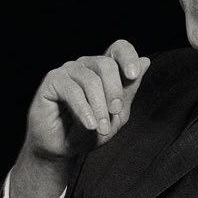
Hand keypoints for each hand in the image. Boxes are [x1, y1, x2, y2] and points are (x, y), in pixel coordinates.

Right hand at [23, 39, 150, 160]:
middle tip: (116, 113)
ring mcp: (68, 71)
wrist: (62, 148)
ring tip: (101, 128)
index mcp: (103, 70)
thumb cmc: (88, 131)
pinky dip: (84, 110)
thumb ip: (129, 89)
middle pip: (106, 64)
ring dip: (99, 107)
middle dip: (115, 91)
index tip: (133, 75)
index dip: (128, 57)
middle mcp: (85, 65)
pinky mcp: (52, 81)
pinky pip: (72, 90)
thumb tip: (146, 60)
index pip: (118, 48)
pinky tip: (89, 124)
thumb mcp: (117, 114)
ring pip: (91, 80)